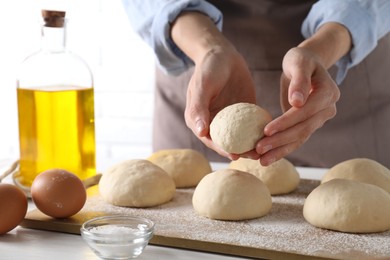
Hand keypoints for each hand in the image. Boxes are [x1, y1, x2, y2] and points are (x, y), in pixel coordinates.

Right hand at [184, 45, 256, 159]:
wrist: (223, 55)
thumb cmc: (209, 68)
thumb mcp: (202, 86)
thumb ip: (198, 108)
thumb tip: (200, 132)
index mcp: (199, 120)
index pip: (210, 140)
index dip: (222, 149)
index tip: (235, 155)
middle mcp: (213, 123)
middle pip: (226, 142)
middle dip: (240, 151)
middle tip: (255, 156)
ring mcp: (228, 119)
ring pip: (240, 137)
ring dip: (251, 145)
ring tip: (265, 151)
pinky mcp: (242, 113)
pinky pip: (250, 125)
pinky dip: (259, 131)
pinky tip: (271, 135)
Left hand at [256, 47, 339, 165]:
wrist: (307, 65)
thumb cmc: (301, 60)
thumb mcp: (299, 61)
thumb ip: (299, 80)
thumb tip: (297, 102)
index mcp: (328, 93)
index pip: (305, 112)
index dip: (286, 122)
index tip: (266, 130)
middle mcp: (327, 109)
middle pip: (302, 129)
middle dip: (279, 140)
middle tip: (258, 149)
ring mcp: (320, 119)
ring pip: (300, 138)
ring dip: (279, 151)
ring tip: (261, 160)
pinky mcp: (309, 125)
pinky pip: (296, 139)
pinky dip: (281, 150)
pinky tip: (266, 158)